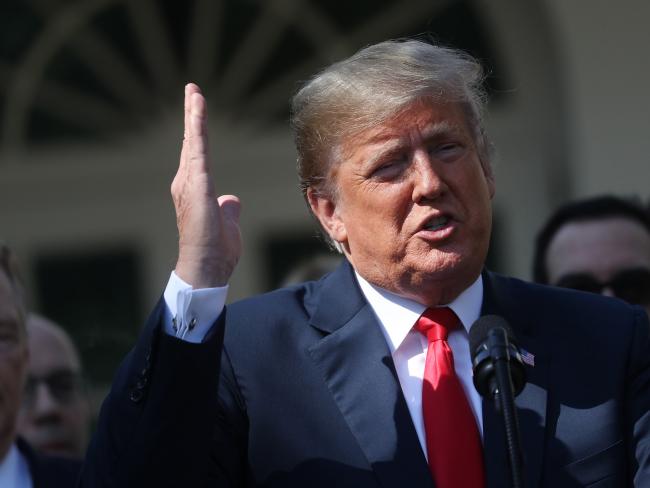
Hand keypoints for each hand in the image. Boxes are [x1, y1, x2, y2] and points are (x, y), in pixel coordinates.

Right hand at [171, 83, 241, 287]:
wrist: (206, 269)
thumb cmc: (215, 251)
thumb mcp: (227, 223)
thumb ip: (228, 208)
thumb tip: (231, 199)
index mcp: (195, 190)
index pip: (196, 155)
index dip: (196, 132)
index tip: (197, 110)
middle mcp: (186, 183)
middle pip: (191, 143)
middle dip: (192, 116)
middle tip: (192, 91)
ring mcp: (189, 184)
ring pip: (193, 143)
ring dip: (194, 116)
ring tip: (194, 92)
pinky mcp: (197, 186)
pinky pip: (198, 151)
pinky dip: (197, 128)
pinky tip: (198, 110)